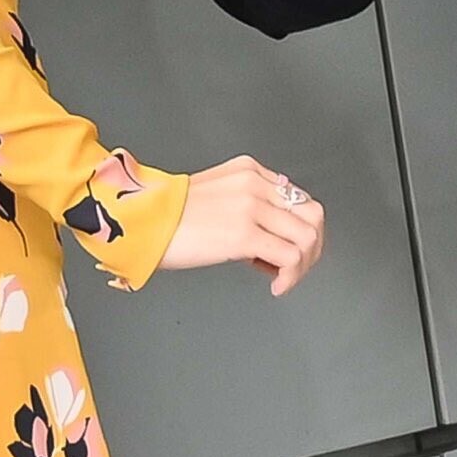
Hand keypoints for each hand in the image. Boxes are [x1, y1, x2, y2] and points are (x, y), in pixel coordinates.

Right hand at [159, 157, 324, 295]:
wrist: (143, 222)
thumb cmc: (168, 214)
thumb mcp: (214, 191)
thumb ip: (246, 199)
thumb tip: (271, 230)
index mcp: (248, 170)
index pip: (297, 197)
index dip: (296, 226)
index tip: (281, 246)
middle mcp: (255, 184)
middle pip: (312, 215)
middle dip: (311, 245)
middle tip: (293, 265)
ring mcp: (252, 208)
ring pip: (308, 237)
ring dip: (303, 264)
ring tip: (282, 277)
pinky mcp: (245, 234)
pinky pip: (291, 258)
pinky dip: (290, 277)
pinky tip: (274, 286)